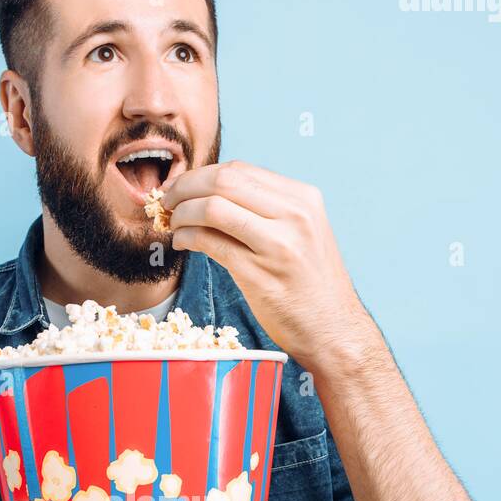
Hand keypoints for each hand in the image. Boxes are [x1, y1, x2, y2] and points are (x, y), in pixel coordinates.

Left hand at [162, 160, 373, 367]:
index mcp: (304, 199)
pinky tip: (183, 243)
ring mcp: (278, 245)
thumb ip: (267, 210)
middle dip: (185, 187)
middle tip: (167, 201)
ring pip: (213, 208)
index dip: (201, 175)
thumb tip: (213, 194)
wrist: (333, 330)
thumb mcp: (302, 234)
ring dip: (182, 213)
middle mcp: (294, 215)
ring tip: (173, 224)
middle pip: (223, 180)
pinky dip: (188, 238)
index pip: (240, 170)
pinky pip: (211, 243)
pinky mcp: (259, 274)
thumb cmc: (311, 286)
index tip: (182, 187)